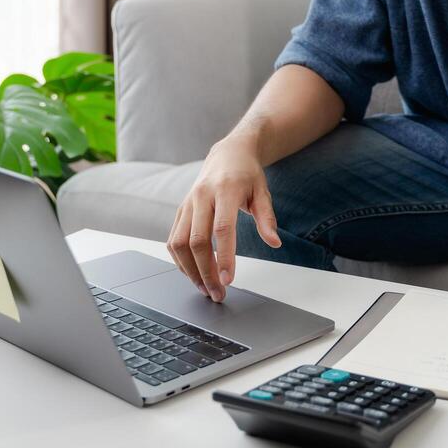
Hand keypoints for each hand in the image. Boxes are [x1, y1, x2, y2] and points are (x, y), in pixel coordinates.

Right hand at [166, 137, 280, 301]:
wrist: (228, 153)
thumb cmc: (247, 174)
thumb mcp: (263, 192)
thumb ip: (267, 218)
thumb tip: (274, 242)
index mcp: (226, 191)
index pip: (222, 228)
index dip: (224, 256)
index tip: (228, 280)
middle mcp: (202, 196)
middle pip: (196, 240)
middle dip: (205, 271)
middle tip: (218, 294)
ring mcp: (188, 203)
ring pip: (179, 243)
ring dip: (190, 270)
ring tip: (205, 288)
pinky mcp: (180, 210)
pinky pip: (173, 239)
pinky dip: (180, 261)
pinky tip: (193, 273)